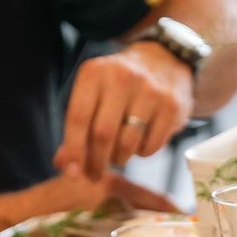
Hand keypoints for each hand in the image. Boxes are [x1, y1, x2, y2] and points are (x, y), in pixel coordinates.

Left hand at [54, 43, 193, 179]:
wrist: (163, 62)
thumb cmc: (118, 87)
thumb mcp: (93, 95)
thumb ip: (77, 129)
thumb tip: (65, 165)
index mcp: (94, 73)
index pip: (78, 117)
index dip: (73, 149)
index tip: (70, 172)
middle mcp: (122, 77)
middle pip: (103, 134)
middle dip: (96, 162)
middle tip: (94, 175)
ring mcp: (150, 91)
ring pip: (127, 144)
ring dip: (119, 159)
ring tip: (118, 154)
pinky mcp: (172, 106)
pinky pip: (151, 147)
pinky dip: (142, 153)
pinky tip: (141, 140)